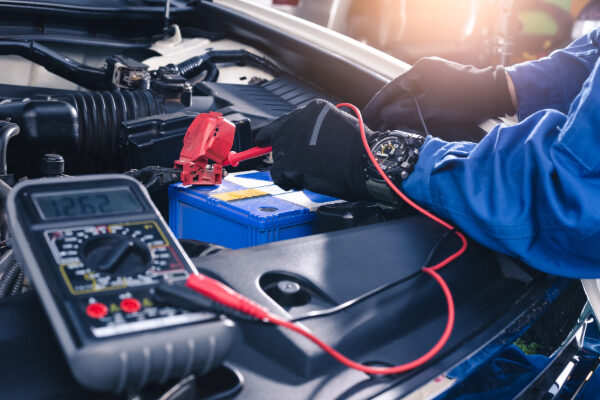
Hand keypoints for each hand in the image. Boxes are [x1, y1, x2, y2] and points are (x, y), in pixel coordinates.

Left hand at [254, 99, 377, 200]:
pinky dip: (286, 180)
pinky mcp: (292, 162)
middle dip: (284, 153)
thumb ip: (316, 127)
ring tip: (308, 173)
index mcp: (314, 110)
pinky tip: (298, 182)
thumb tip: (298, 139)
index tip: (263, 139)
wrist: (368, 163)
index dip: (274, 132)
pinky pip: (277, 173)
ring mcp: (294, 142)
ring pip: (277, 156)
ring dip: (289, 167)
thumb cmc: (361, 149)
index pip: (285, 120)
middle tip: (295, 165)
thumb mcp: (339, 124)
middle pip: (278, 138)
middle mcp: (301, 122)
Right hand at [363, 57, 514, 130]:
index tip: (367, 117)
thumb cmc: (464, 100)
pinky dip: (415, 109)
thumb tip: (385, 115)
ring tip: (391, 125)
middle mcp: (427, 69)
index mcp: (420, 70)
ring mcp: (438, 76)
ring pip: (412, 96)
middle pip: (400, 92)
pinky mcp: (446, 86)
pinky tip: (411, 120)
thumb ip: (402, 112)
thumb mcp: (428, 110)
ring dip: (402, 111)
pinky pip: (424, 98)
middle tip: (377, 124)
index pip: (390, 89)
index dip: (377, 105)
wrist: (495, 96)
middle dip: (389, 109)